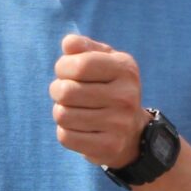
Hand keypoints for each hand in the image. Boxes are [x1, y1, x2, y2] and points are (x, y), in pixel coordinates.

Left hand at [49, 34, 144, 168]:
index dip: (63, 67)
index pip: (79, 65)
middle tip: (65, 93)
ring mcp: (120, 123)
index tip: (65, 71)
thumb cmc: (110, 89)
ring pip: (62, 115)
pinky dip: (65, 132)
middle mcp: (126, 96)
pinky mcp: (109, 146)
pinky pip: (66, 137)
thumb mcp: (104, 62)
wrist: (133, 133)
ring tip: (73, 111)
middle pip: (66, 91)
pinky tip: (79, 128)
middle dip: (57, 91)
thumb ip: (84, 48)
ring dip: (61, 112)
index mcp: (125, 69)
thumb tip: (68, 43)